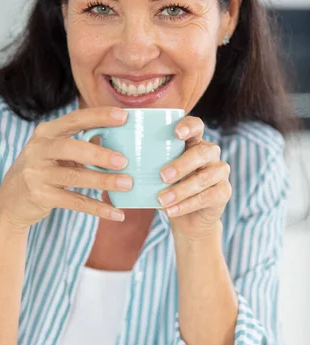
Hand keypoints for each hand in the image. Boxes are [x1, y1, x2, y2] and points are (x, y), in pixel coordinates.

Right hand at [0, 107, 132, 231]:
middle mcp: (38, 150)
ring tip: (127, 184)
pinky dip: (97, 208)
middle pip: (71, 148)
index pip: (74, 119)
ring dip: (103, 181)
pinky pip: (74, 202)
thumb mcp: (52, 153)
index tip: (123, 116)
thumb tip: (120, 147)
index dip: (99, 116)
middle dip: (99, 154)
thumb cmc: (41, 171)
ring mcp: (37, 174)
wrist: (9, 201)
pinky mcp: (40, 197)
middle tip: (124, 161)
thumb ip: (78, 147)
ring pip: (74, 177)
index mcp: (45, 133)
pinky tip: (116, 212)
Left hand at [157, 116, 230, 240]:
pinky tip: (170, 210)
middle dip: (181, 165)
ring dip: (180, 190)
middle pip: (201, 153)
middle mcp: (210, 154)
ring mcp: (220, 172)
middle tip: (162, 176)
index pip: (196, 126)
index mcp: (194, 142)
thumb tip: (120, 163)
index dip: (188, 127)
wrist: (189, 218)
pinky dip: (186, 205)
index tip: (176, 133)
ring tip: (161, 199)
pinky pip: (206, 197)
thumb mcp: (158, 173)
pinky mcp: (224, 192)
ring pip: (203, 178)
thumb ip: (149, 164)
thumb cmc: (169, 188)